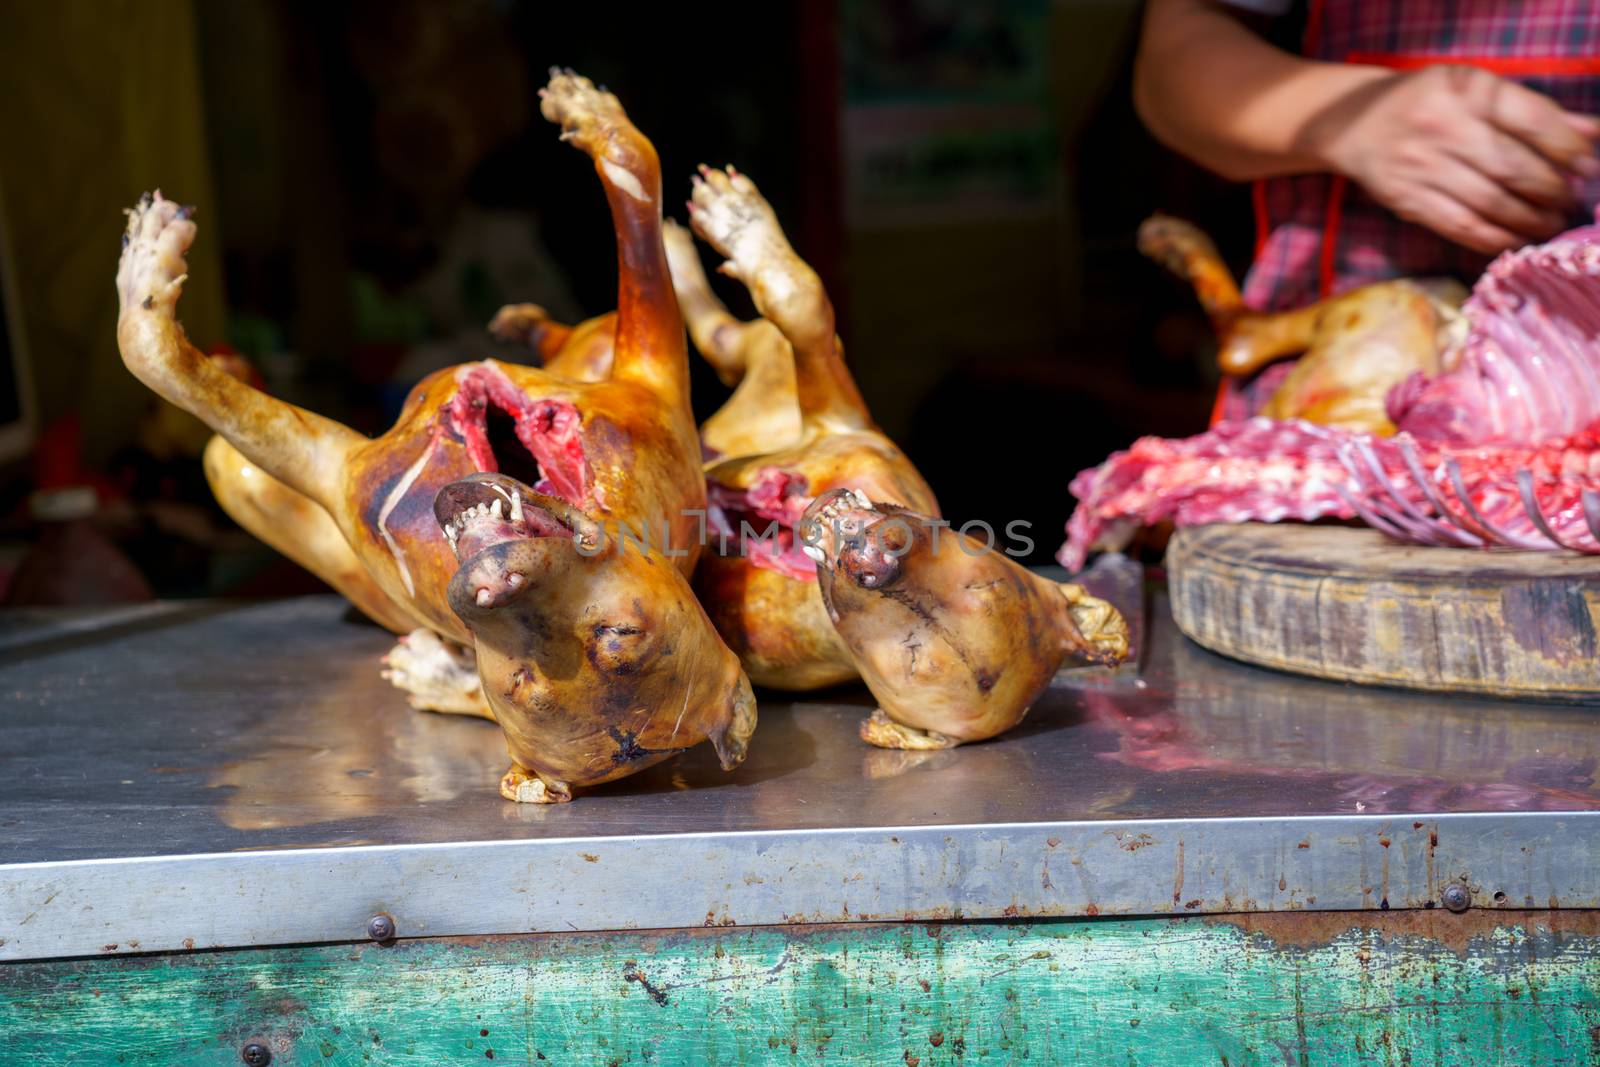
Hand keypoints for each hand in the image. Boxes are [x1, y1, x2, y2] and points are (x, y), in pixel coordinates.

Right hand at [1308, 65, 1599, 253]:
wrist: (1351, 124)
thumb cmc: (1427, 103)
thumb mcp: (1475, 91)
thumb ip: (1531, 112)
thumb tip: (1589, 136)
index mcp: (1466, 91)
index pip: (1531, 121)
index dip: (1566, 149)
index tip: (1588, 168)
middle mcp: (1442, 126)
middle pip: (1512, 167)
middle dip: (1551, 190)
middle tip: (1570, 202)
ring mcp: (1420, 166)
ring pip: (1489, 201)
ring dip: (1528, 219)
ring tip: (1550, 224)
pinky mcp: (1406, 199)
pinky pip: (1458, 224)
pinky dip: (1492, 237)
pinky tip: (1514, 239)